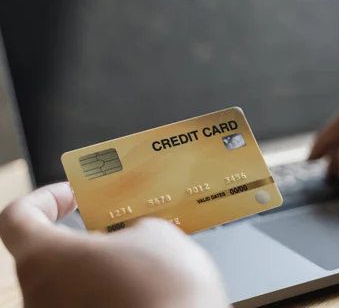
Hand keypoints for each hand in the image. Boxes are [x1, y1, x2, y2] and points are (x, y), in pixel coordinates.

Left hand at [0, 183, 228, 307]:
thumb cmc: (165, 292)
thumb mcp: (157, 234)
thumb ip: (133, 227)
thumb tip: (134, 235)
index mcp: (45, 259)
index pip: (17, 218)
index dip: (45, 200)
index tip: (74, 196)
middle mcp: (39, 297)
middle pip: (50, 259)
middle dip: (88, 242)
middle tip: (123, 232)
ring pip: (73, 288)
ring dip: (105, 273)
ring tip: (148, 266)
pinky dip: (114, 298)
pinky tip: (148, 294)